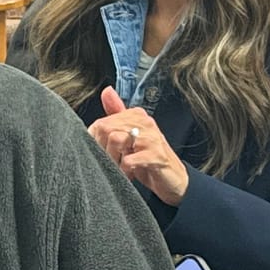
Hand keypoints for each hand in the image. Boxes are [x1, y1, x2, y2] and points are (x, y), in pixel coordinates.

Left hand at [88, 87, 190, 205]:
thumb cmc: (149, 157)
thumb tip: (106, 91)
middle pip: (107, 129)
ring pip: (117, 140)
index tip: (103, 152)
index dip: (96, 140)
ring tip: (119, 168)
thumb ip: (117, 114)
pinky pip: (129, 160)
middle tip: (109, 162)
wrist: (173, 179)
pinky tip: (128, 174)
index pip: (103, 122)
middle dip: (103, 149)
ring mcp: (152, 138)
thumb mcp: (131, 135)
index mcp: (137, 115)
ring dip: (113, 159)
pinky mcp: (157, 156)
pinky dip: (124, 170)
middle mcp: (145, 122)